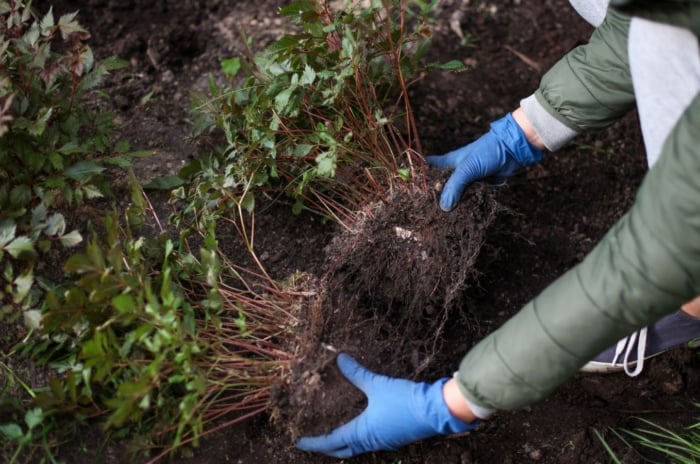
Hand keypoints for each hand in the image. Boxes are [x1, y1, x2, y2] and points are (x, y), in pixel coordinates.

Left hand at [296, 353, 477, 457]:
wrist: (436, 410)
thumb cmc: (405, 400)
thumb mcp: (377, 384)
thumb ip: (357, 373)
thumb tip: (340, 359)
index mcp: (363, 432)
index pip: (332, 441)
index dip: (315, 442)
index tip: (300, 442)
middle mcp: (372, 441)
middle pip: (344, 450)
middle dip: (327, 448)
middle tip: (314, 442)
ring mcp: (385, 442)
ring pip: (358, 448)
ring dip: (344, 444)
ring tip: (334, 435)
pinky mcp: (395, 438)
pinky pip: (371, 443)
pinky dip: (359, 439)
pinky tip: (360, 428)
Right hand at [425, 112, 541, 210]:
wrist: (512, 151)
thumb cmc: (487, 152)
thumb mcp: (467, 168)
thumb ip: (455, 187)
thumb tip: (444, 207)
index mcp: (448, 162)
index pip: (428, 167)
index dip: (418, 175)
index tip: (409, 188)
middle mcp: (456, 172)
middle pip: (440, 186)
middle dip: (433, 197)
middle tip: (424, 212)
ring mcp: (468, 180)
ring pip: (455, 195)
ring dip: (451, 204)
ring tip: (440, 220)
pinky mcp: (479, 187)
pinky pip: (469, 199)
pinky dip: (466, 206)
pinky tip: (459, 217)